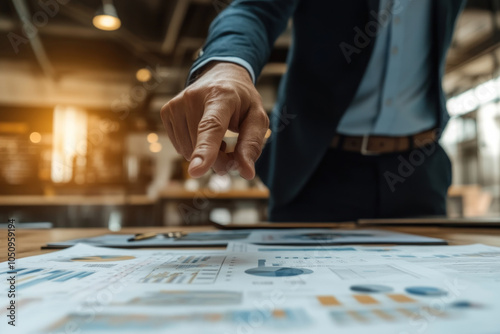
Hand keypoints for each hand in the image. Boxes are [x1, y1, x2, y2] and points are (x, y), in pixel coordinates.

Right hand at [160, 62, 268, 178]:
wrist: (222, 75)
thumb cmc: (242, 101)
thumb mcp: (257, 118)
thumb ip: (252, 145)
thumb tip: (246, 173)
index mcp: (222, 96)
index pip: (211, 126)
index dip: (206, 150)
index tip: (196, 171)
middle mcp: (194, 96)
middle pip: (202, 146)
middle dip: (219, 158)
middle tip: (230, 147)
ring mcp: (177, 103)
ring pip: (189, 152)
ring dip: (206, 155)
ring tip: (217, 136)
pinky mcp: (167, 111)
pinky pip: (180, 148)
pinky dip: (194, 148)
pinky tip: (203, 134)